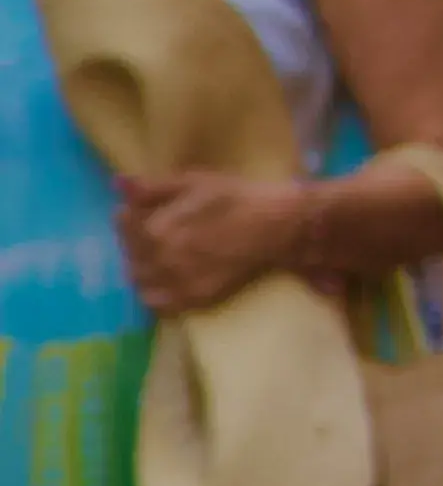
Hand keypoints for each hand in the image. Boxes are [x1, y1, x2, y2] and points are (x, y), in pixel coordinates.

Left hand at [113, 173, 313, 314]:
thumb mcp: (194, 182)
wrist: (281, 227)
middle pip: (130, 253)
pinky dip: (156, 291)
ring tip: (163, 254)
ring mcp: (178, 283)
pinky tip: (169, 278)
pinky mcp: (195, 299)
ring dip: (143, 266)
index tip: (145, 209)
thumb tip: (117, 185)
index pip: (123, 223)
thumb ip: (152, 187)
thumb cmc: (238, 197)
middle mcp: (161, 260)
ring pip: (139, 279)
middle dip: (137, 240)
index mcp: (156, 229)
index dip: (132, 213)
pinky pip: (158, 302)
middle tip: (158, 231)